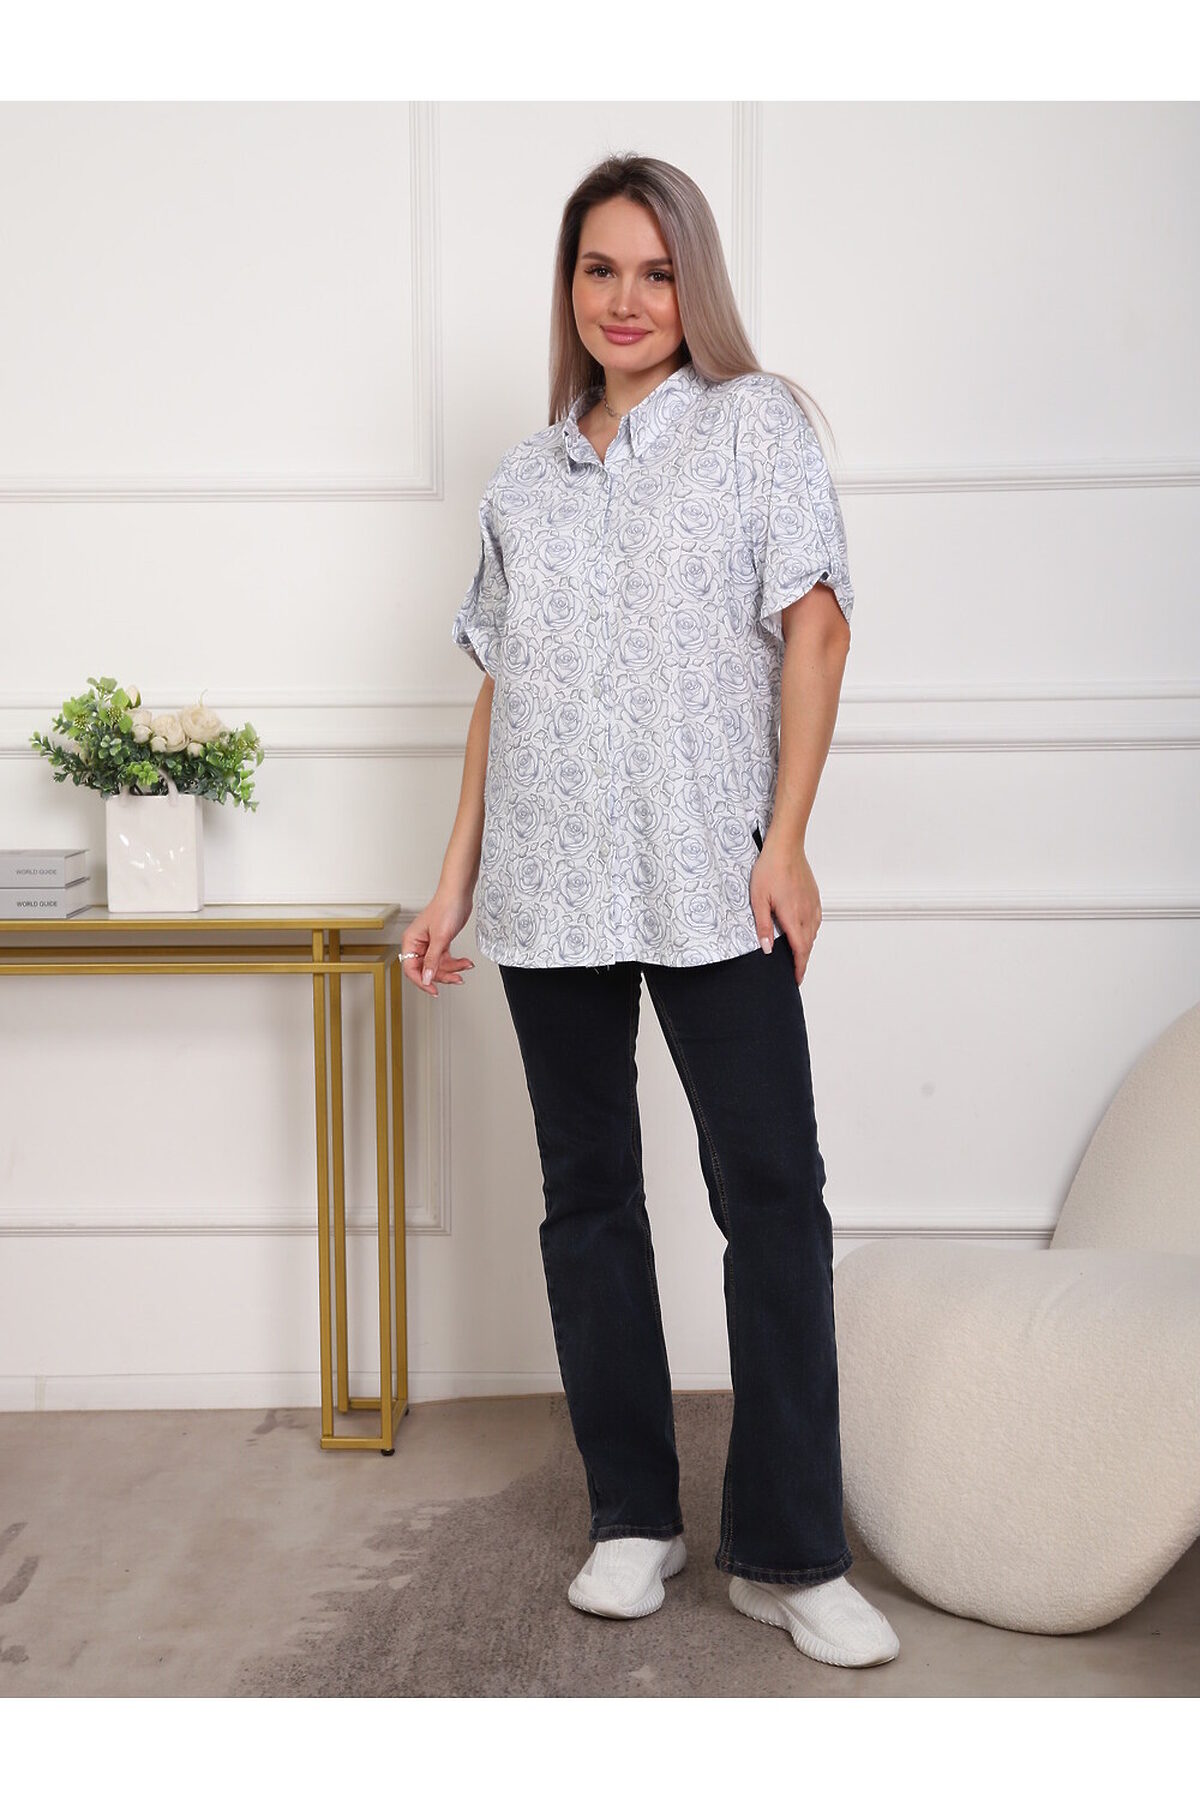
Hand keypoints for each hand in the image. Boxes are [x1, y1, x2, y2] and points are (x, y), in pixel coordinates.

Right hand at [401, 887, 475, 996]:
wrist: (459, 895)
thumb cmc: (446, 908)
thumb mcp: (440, 938)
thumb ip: (433, 960)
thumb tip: (427, 978)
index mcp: (411, 941)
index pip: (411, 969)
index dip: (422, 981)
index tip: (433, 990)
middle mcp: (418, 944)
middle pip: (426, 969)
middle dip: (442, 975)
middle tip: (455, 979)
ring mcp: (430, 943)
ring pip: (438, 965)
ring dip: (452, 969)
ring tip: (465, 967)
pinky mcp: (440, 942)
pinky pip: (445, 958)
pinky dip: (456, 962)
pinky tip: (465, 962)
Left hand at [749, 829, 820, 984]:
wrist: (786, 847)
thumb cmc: (769, 869)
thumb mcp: (758, 899)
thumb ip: (763, 926)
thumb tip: (768, 949)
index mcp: (793, 916)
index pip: (800, 950)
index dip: (799, 967)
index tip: (796, 979)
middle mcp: (807, 912)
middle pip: (808, 944)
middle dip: (803, 961)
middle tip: (796, 973)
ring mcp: (813, 904)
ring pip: (813, 933)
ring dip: (807, 946)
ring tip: (798, 955)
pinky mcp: (815, 896)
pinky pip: (816, 920)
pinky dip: (811, 932)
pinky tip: (804, 931)